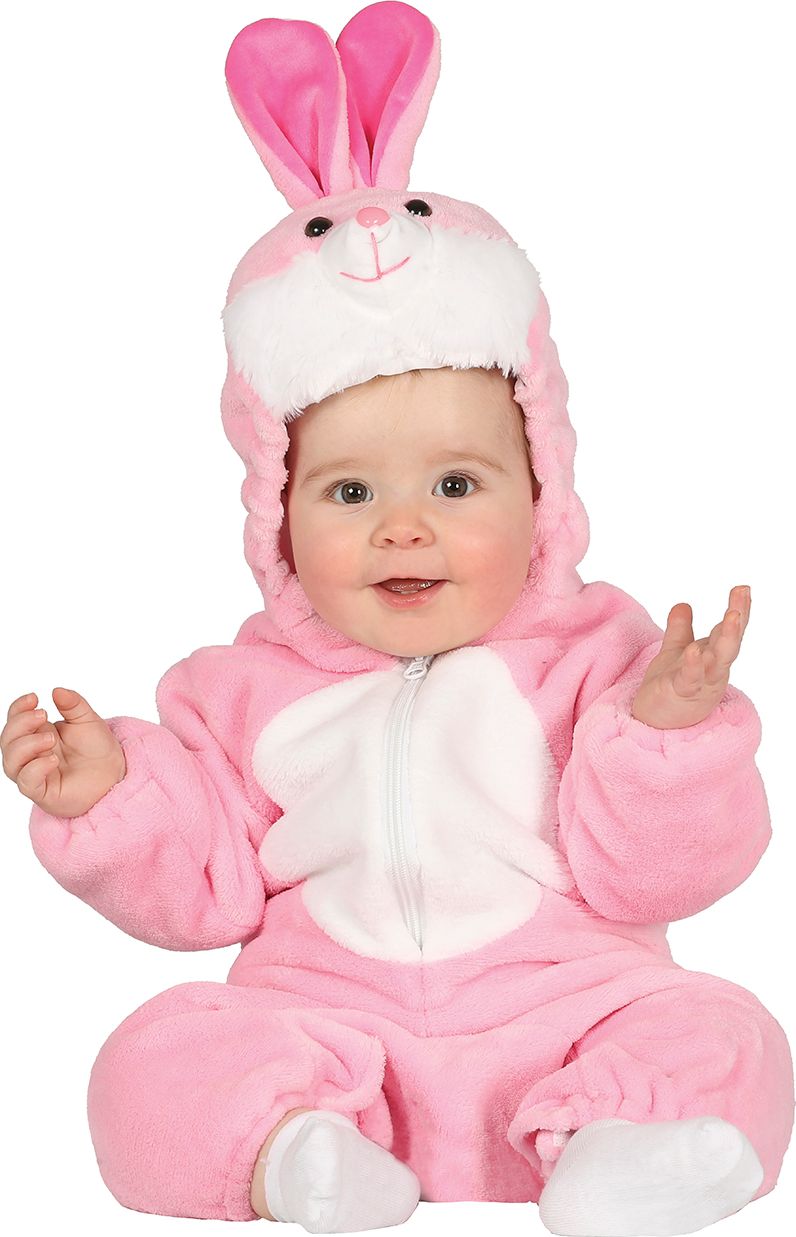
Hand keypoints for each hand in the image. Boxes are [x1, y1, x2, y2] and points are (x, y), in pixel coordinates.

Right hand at [1, 687, 125, 816]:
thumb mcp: (88, 720)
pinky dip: (35, 768)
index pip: (14, 720)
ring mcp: (35, 773)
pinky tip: (53, 759)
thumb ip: (73, 704)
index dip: (18, 708)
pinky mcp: (43, 792)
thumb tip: (56, 690)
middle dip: (20, 724)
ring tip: (51, 739)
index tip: (34, 697)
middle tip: (43, 715)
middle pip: (8, 739)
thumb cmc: (97, 749)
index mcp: (38, 734)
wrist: (115, 774)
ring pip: (11, 762)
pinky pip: (26, 782)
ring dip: (26, 745)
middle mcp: (32, 754)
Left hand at [630, 585, 751, 728]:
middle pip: (730, 642)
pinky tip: (694, 650)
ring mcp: (700, 683)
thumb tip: (684, 603)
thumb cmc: (669, 688)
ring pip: (719, 661)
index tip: (743, 588)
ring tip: (732, 616)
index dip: (738, 610)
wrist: (654, 723)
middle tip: (743, 593)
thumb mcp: (674, 653)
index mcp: (712, 657)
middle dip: (738, 618)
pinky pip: (691, 679)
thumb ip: (680, 630)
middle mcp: (712, 670)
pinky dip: (694, 665)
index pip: (727, 631)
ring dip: (727, 639)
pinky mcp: (681, 694)